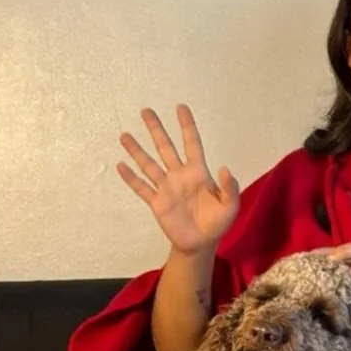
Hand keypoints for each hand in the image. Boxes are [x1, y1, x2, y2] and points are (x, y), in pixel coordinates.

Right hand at [117, 105, 239, 255]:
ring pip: (149, 164)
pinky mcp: (157, 202)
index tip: (181, 107)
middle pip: (165, 147)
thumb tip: (224, 169)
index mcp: (198, 173)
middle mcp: (179, 175)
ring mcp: (167, 188)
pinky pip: (142, 188)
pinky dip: (131, 178)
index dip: (187, 126)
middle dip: (156, 129)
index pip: (192, 144)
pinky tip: (121, 165)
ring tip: (124, 135)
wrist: (201, 243)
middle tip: (146, 110)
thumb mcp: (230, 206)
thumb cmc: (218, 223)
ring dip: (137, 151)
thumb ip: (229, 188)